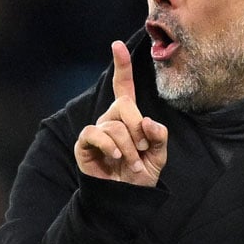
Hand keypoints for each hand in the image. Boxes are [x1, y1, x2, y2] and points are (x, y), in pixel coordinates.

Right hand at [74, 41, 167, 186]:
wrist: (126, 198)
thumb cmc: (141, 174)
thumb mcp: (159, 155)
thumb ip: (159, 136)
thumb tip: (148, 121)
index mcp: (129, 116)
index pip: (123, 86)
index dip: (122, 66)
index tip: (117, 45)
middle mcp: (111, 118)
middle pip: (124, 105)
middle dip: (138, 127)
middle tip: (142, 148)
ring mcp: (97, 130)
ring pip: (114, 125)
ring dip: (129, 147)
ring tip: (131, 164)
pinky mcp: (85, 143)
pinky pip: (95, 133)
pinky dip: (109, 145)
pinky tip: (117, 157)